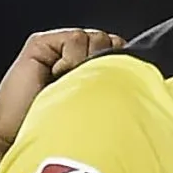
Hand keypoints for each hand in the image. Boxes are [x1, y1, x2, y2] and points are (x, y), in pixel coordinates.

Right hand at [0, 28, 122, 152]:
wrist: (29, 134)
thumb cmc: (67, 126)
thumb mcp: (103, 104)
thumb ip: (117, 82)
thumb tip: (142, 72)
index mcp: (92, 68)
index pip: (121, 50)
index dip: (121, 63)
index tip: (108, 87)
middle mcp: (77, 55)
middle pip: (111, 42)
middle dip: (105, 63)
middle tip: (84, 87)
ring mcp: (59, 47)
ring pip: (97, 38)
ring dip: (88, 62)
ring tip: (69, 83)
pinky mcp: (42, 43)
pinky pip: (76, 38)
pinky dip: (73, 57)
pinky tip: (57, 74)